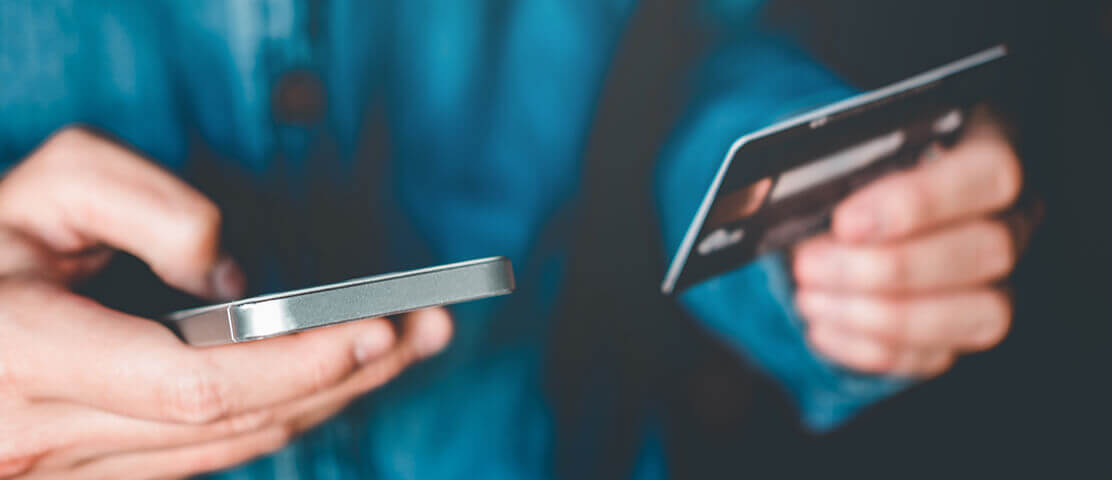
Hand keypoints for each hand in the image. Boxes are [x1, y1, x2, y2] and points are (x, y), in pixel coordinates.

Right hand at [0, 128, 452, 478]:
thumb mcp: (46, 186)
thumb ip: (144, 207)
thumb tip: (232, 280)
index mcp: (28, 355)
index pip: (195, 383)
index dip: (296, 362)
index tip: (378, 326)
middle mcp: (48, 434)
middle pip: (236, 421)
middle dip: (346, 376)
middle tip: (427, 329)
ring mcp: (70, 472)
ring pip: (232, 448)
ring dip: (328, 399)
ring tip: (404, 347)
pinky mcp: (97, 477)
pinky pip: (209, 456)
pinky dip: (283, 414)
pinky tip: (334, 378)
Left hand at [793, 107, 1036, 377]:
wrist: (843, 217)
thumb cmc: (849, 172)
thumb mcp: (838, 154)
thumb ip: (830, 168)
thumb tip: (778, 196)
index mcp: (988, 149)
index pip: (989, 173)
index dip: (921, 202)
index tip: (847, 224)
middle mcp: (1011, 217)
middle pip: (989, 250)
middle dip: (889, 267)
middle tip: (812, 264)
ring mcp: (999, 279)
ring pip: (980, 312)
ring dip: (882, 314)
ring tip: (811, 297)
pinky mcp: (965, 330)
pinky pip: (937, 355)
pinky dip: (871, 348)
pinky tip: (822, 326)